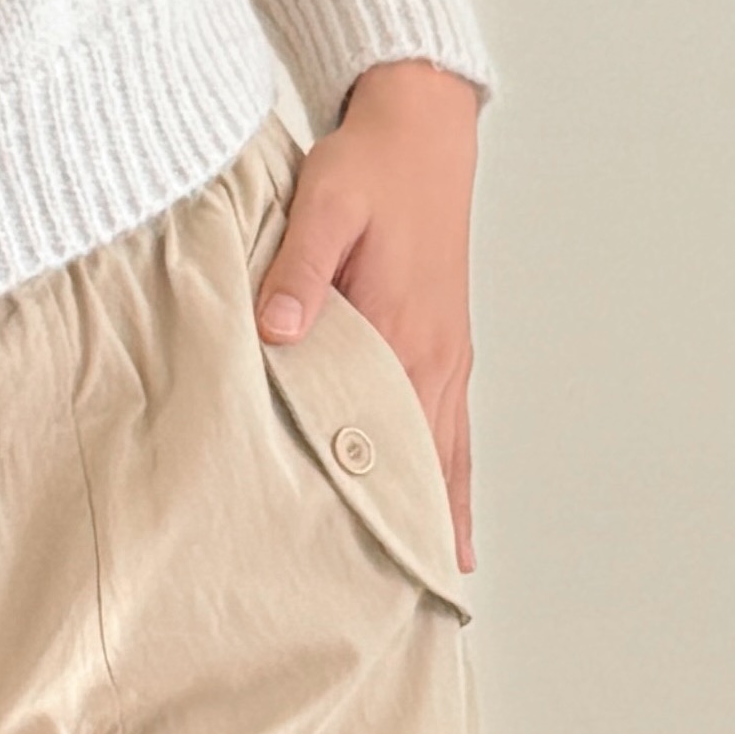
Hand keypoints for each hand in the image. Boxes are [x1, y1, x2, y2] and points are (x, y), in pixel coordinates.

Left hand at [254, 57, 483, 568]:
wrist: (421, 122)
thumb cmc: (368, 163)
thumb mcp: (323, 202)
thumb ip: (297, 269)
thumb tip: (278, 328)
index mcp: (400, 332)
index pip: (387, 442)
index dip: (378, 507)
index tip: (371, 569)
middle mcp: (433, 357)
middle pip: (426, 468)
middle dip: (416, 536)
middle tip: (404, 611)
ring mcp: (446, 357)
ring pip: (448, 460)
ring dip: (442, 520)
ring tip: (436, 588)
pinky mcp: (446, 348)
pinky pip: (456, 434)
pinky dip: (456, 485)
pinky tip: (454, 526)